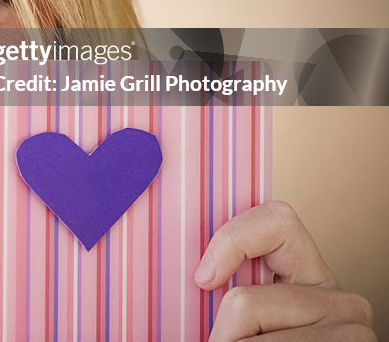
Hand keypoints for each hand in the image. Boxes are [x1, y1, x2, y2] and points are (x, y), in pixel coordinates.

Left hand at [197, 200, 374, 340]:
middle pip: (243, 302)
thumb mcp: (252, 324)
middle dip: (224, 338)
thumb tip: (197, 276)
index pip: (278, 221)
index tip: (203, 279)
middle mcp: (341, 303)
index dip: (232, 239)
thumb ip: (236, 294)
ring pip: (246, 336)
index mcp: (311, 278)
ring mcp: (354, 335)